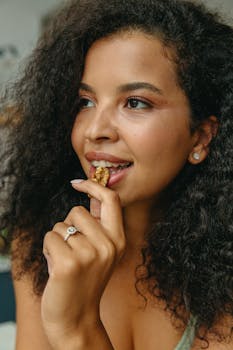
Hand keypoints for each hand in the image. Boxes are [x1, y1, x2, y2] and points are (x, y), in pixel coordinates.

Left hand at [41, 180, 125, 348]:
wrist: (76, 318)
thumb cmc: (84, 280)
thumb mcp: (100, 251)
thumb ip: (97, 224)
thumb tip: (91, 194)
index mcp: (119, 240)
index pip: (111, 200)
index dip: (93, 186)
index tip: (77, 183)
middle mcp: (109, 245)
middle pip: (77, 210)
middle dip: (68, 226)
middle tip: (72, 249)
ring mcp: (90, 254)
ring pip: (61, 225)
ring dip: (57, 241)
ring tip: (65, 261)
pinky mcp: (69, 263)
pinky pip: (50, 237)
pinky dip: (48, 249)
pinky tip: (56, 268)